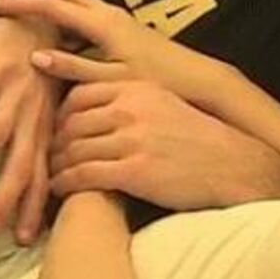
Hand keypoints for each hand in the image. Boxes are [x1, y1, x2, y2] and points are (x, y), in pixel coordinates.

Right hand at [0, 0, 231, 106]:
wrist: (196, 77)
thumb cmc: (156, 81)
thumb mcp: (111, 80)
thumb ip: (74, 69)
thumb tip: (35, 58)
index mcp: (102, 23)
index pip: (52, 5)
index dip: (20, 3)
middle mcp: (108, 12)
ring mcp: (115, 16)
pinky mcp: (120, 25)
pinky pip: (82, 6)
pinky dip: (60, 4)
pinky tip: (48, 18)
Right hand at [0, 13, 59, 243]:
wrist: (38, 17)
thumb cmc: (39, 69)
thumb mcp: (46, 108)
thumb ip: (36, 142)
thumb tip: (23, 188)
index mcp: (46, 128)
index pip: (42, 174)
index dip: (33, 206)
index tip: (22, 240)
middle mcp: (35, 114)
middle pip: (22, 162)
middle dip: (7, 196)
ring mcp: (17, 91)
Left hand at [47, 75, 279, 208]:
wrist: (231, 166)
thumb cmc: (199, 138)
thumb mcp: (165, 104)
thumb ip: (132, 100)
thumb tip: (98, 106)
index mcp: (138, 88)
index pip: (81, 94)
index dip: (62, 114)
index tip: (57, 129)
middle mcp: (131, 109)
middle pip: (71, 123)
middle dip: (54, 142)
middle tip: (48, 157)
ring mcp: (131, 140)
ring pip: (72, 150)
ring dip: (56, 166)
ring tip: (51, 176)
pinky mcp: (133, 171)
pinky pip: (83, 175)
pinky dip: (65, 184)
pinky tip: (61, 190)